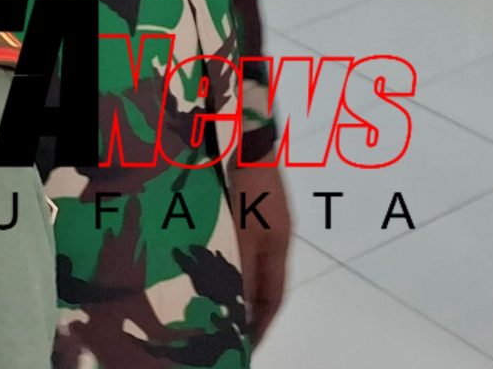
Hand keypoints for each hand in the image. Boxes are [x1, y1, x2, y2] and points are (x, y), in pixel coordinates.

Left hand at [230, 166, 291, 343]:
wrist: (249, 144)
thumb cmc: (247, 192)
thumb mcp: (242, 235)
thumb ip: (240, 272)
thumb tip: (237, 311)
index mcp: (280, 247)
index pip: (274, 296)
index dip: (262, 324)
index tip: (247, 348)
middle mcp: (277, 239)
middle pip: (266, 283)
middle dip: (249, 311)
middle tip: (229, 334)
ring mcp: (266, 223)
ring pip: (252, 267)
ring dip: (237, 289)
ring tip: (217, 307)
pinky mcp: (252, 210)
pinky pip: (243, 250)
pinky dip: (231, 267)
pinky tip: (213, 270)